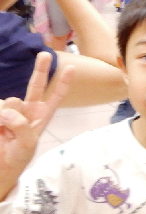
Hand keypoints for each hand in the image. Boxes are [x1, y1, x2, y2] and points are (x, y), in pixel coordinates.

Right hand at [0, 52, 73, 199]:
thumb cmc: (17, 158)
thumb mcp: (27, 145)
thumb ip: (22, 126)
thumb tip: (9, 109)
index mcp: (40, 117)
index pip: (55, 97)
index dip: (62, 83)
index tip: (72, 68)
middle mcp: (26, 110)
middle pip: (35, 85)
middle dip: (40, 70)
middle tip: (44, 54)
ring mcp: (9, 111)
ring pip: (10, 103)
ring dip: (5, 117)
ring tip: (3, 133)